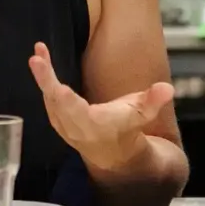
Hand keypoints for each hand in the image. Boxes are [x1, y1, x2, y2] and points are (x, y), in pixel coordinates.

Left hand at [28, 42, 172, 167]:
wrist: (114, 153)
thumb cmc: (129, 127)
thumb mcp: (145, 114)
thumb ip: (154, 100)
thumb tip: (167, 89)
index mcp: (96, 126)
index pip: (80, 114)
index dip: (68, 102)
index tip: (59, 89)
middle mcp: (76, 127)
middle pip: (57, 104)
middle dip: (46, 81)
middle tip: (37, 59)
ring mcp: (64, 124)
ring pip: (49, 100)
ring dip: (42, 75)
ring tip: (39, 52)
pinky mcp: (58, 118)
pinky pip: (48, 98)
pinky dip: (43, 79)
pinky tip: (41, 59)